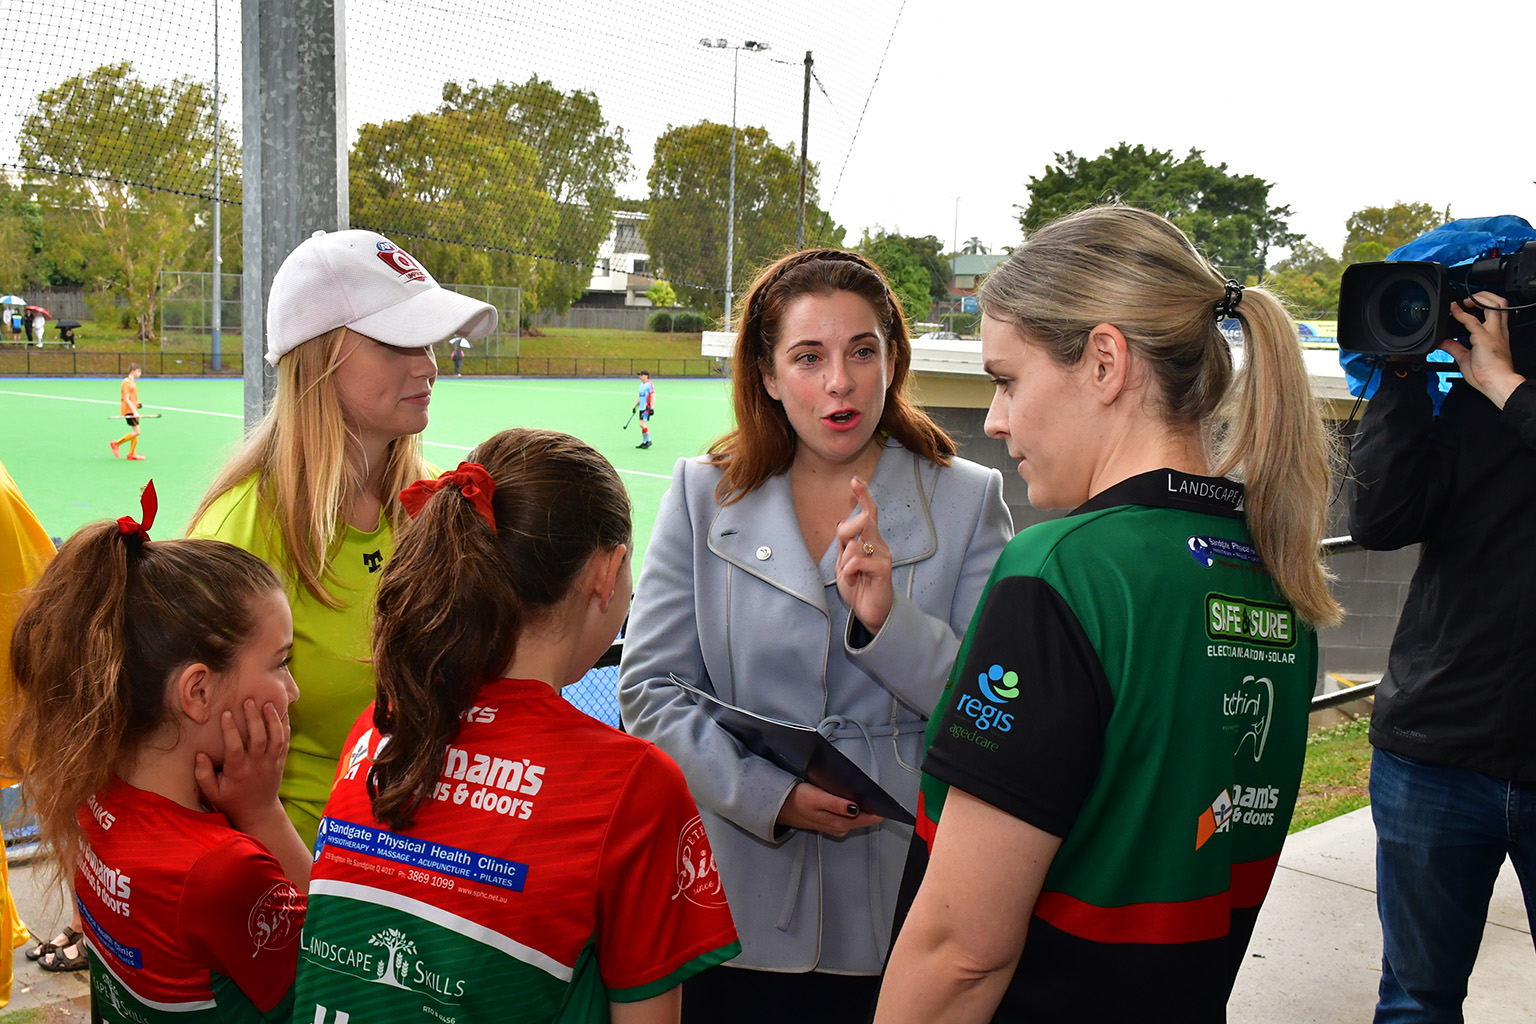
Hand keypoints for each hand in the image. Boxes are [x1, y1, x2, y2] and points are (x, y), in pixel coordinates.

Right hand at [194, 699, 289, 830]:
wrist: (258, 811)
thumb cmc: (231, 799)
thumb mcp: (212, 792)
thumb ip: (203, 775)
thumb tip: (200, 755)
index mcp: (238, 772)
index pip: (234, 748)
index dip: (230, 731)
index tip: (226, 714)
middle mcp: (256, 766)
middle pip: (259, 739)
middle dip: (254, 719)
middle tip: (249, 701)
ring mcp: (271, 763)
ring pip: (276, 739)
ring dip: (273, 720)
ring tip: (268, 703)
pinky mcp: (281, 761)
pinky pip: (286, 742)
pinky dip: (285, 726)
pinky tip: (283, 712)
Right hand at [776, 782, 883, 836]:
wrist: (777, 806)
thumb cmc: (797, 800)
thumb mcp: (817, 799)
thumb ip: (837, 804)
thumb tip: (856, 808)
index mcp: (838, 823)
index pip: (865, 818)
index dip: (877, 812)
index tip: (887, 804)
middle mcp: (838, 827)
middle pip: (862, 820)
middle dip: (872, 811)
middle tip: (882, 800)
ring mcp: (833, 826)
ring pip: (854, 820)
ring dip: (863, 812)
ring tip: (872, 801)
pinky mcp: (827, 822)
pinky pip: (845, 818)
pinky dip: (852, 812)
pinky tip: (853, 804)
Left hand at [835, 476, 893, 633]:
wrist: (870, 612)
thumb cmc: (858, 586)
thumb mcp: (844, 563)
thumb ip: (844, 545)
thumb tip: (842, 527)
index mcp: (869, 540)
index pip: (869, 513)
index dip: (863, 496)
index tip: (855, 480)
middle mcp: (879, 543)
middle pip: (864, 520)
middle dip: (848, 529)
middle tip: (845, 554)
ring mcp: (883, 555)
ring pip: (854, 545)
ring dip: (845, 563)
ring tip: (851, 577)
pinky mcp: (884, 568)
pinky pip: (857, 561)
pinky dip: (849, 573)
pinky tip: (855, 582)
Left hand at [1442, 291, 1525, 408]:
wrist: (1497, 384)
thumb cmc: (1488, 375)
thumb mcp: (1466, 359)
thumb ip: (1455, 348)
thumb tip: (1443, 342)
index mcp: (1498, 335)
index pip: (1495, 312)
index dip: (1483, 304)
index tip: (1468, 305)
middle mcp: (1498, 331)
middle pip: (1501, 303)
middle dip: (1485, 296)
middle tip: (1469, 299)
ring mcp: (1493, 333)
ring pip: (1494, 304)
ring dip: (1478, 298)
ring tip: (1464, 301)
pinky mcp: (1484, 337)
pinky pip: (1471, 320)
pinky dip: (1460, 314)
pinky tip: (1453, 311)